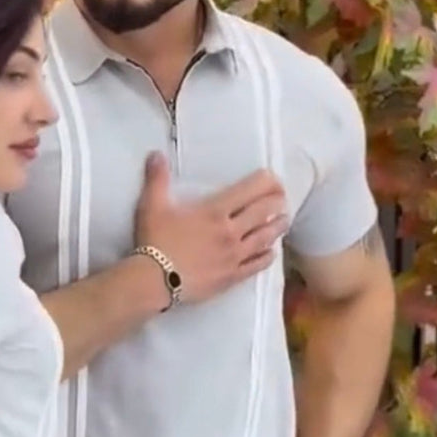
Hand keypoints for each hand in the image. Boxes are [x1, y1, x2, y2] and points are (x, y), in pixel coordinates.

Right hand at [133, 154, 288, 306]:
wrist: (154, 281)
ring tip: (284, 220)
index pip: (249, 190)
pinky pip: (256, 265)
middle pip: (263, 212)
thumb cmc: (154, 241)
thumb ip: (157, 179)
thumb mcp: (152, 206)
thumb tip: (156, 154)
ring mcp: (234, 255)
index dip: (266, 182)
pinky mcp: (231, 277)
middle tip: (282, 197)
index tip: (273, 179)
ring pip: (265, 238)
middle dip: (276, 202)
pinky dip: (267, 257)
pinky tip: (272, 252)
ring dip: (278, 227)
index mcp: (215, 211)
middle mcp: (231, 231)